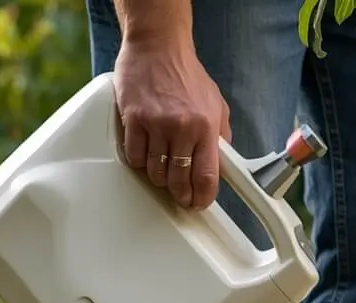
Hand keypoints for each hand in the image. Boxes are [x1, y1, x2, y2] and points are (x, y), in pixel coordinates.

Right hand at [112, 35, 230, 209]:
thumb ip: (220, 135)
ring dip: (159, 178)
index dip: (202, 197)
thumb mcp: (216, 104)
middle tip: (180, 196)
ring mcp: (155, 124)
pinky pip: (134, 156)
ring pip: (155, 172)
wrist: (158, 46)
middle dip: (180, 194)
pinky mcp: (133, 119)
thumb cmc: (186, 73)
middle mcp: (181, 127)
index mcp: (205, 126)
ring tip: (163, 172)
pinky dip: (140, 162)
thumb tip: (222, 164)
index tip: (199, 203)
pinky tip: (146, 157)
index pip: (207, 176)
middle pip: (179, 180)